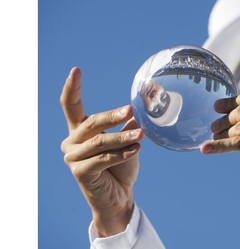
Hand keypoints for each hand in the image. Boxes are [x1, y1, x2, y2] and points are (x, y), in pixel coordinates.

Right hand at [60, 67, 143, 236]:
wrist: (119, 198)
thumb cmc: (121, 167)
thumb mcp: (124, 142)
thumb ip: (126, 125)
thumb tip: (139, 106)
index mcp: (79, 131)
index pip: (70, 105)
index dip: (71, 87)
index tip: (76, 70)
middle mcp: (71, 142)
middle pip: (91, 122)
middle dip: (112, 116)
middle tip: (131, 110)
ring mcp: (73, 158)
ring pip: (100, 141)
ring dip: (123, 138)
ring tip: (142, 135)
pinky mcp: (80, 172)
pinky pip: (104, 159)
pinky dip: (122, 153)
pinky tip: (137, 150)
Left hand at [200, 81, 239, 172]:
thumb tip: (231, 104)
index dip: (230, 102)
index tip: (217, 107)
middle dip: (224, 119)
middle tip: (213, 126)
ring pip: (238, 127)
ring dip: (222, 132)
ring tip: (213, 135)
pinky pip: (239, 142)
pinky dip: (220, 146)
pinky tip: (205, 149)